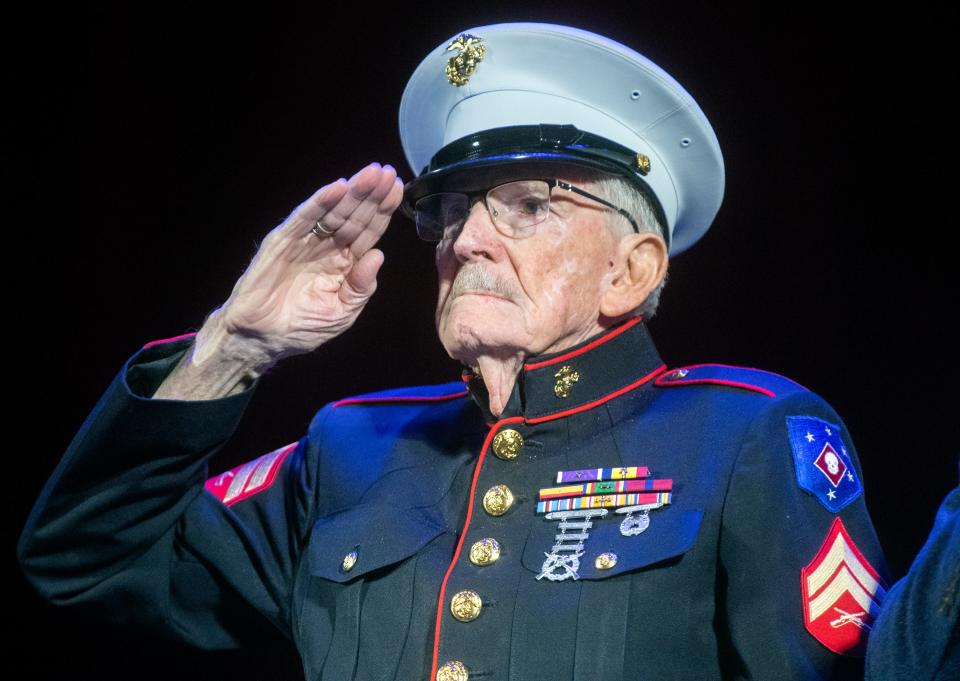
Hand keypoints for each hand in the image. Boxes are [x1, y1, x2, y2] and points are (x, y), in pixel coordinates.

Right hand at [205, 162, 403, 362]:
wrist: (262, 339)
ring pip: (332, 211)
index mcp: (345, 262)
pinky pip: (303, 219)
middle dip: (372, 194)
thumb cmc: (303, 327)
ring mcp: (304, 241)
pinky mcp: (282, 241)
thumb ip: (361, 286)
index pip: (369, 231)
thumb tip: (379, 255)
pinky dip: (319, 203)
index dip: (383, 210)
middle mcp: (327, 246)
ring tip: (371, 173)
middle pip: (354, 215)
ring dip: (352, 191)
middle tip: (387, 172)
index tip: (398, 188)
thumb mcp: (342, 311)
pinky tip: (337, 188)